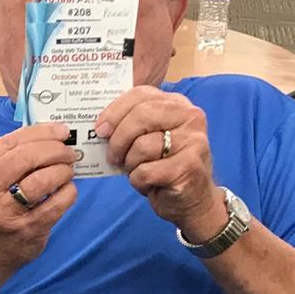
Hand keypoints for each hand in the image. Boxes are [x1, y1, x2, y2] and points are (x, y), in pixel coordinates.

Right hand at [0, 124, 81, 273]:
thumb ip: (8, 158)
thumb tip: (49, 135)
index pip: (10, 142)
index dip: (41, 132)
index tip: (61, 131)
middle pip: (26, 158)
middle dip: (54, 150)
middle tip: (68, 152)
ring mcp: (5, 213)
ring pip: (41, 180)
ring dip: (62, 170)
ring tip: (68, 171)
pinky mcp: (27, 229)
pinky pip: (56, 204)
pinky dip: (68, 192)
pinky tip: (68, 190)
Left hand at [95, 86, 225, 238]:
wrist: (193, 199)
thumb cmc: (164, 165)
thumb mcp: (150, 136)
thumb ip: (132, 123)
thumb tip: (100, 125)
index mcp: (177, 104)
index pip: (141, 94)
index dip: (115, 111)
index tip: (100, 129)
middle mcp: (191, 117)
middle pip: (140, 117)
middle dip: (118, 139)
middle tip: (112, 156)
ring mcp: (194, 142)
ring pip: (142, 146)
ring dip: (130, 164)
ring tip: (136, 170)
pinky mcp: (189, 167)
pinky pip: (146, 171)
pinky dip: (138, 181)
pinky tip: (147, 184)